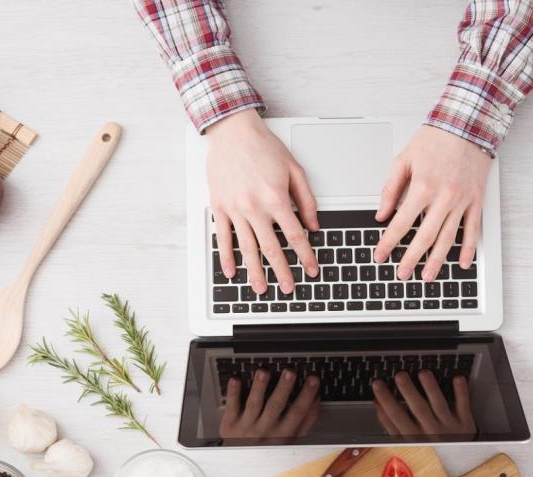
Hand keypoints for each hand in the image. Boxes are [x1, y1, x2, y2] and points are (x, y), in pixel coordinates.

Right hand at [207, 109, 318, 294]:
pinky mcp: (219, 207)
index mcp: (276, 198)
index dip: (305, 255)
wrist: (232, 131)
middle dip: (282, 272)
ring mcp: (235, 209)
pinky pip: (223, 237)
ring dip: (255, 271)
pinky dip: (227, 257)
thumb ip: (305, 199)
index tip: (311, 269)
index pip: (295, 235)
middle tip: (289, 289)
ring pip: (247, 248)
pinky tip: (232, 272)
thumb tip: (314, 224)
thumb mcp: (294, 169)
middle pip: (271, 248)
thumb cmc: (263, 146)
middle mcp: (255, 207)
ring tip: (261, 289)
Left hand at [221, 368, 320, 442]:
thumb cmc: (268, 448)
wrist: (241, 462)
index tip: (313, 380)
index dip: (306, 396)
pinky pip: (231, 406)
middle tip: (290, 372)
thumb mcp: (290, 440)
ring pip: (254, 404)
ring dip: (259, 387)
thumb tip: (317, 401)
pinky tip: (236, 379)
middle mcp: (265, 430)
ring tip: (264, 372)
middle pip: (276, 406)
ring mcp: (246, 426)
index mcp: (282, 434)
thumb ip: (305, 422)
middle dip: (283, 388)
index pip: (297, 412)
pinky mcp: (230, 423)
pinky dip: (233, 393)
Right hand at [372, 371, 475, 439]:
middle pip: (419, 410)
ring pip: (439, 406)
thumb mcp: (407, 442)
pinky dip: (461, 392)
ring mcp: (449, 427)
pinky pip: (463, 406)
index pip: (396, 417)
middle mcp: (431, 432)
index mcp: (415, 438)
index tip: (378, 384)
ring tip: (423, 374)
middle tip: (400, 375)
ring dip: (431, 389)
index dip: (386, 400)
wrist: (457, 462)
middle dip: (408, 392)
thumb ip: (391, 425)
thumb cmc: (429, 448)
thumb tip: (377, 404)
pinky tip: (457, 379)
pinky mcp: (465, 423)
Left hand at [373, 126, 490, 281]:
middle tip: (401, 274)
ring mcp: (462, 201)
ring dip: (437, 261)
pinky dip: (468, 249)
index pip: (401, 223)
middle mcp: (443, 197)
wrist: (467, 123)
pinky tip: (462, 264)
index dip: (389, 242)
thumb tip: (381, 214)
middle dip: (410, 259)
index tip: (381, 256)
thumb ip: (390, 188)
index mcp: (422, 187)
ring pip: (448, 238)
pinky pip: (473, 229)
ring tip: (427, 277)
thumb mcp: (404, 159)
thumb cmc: (435, 138)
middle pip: (424, 237)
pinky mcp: (476, 200)